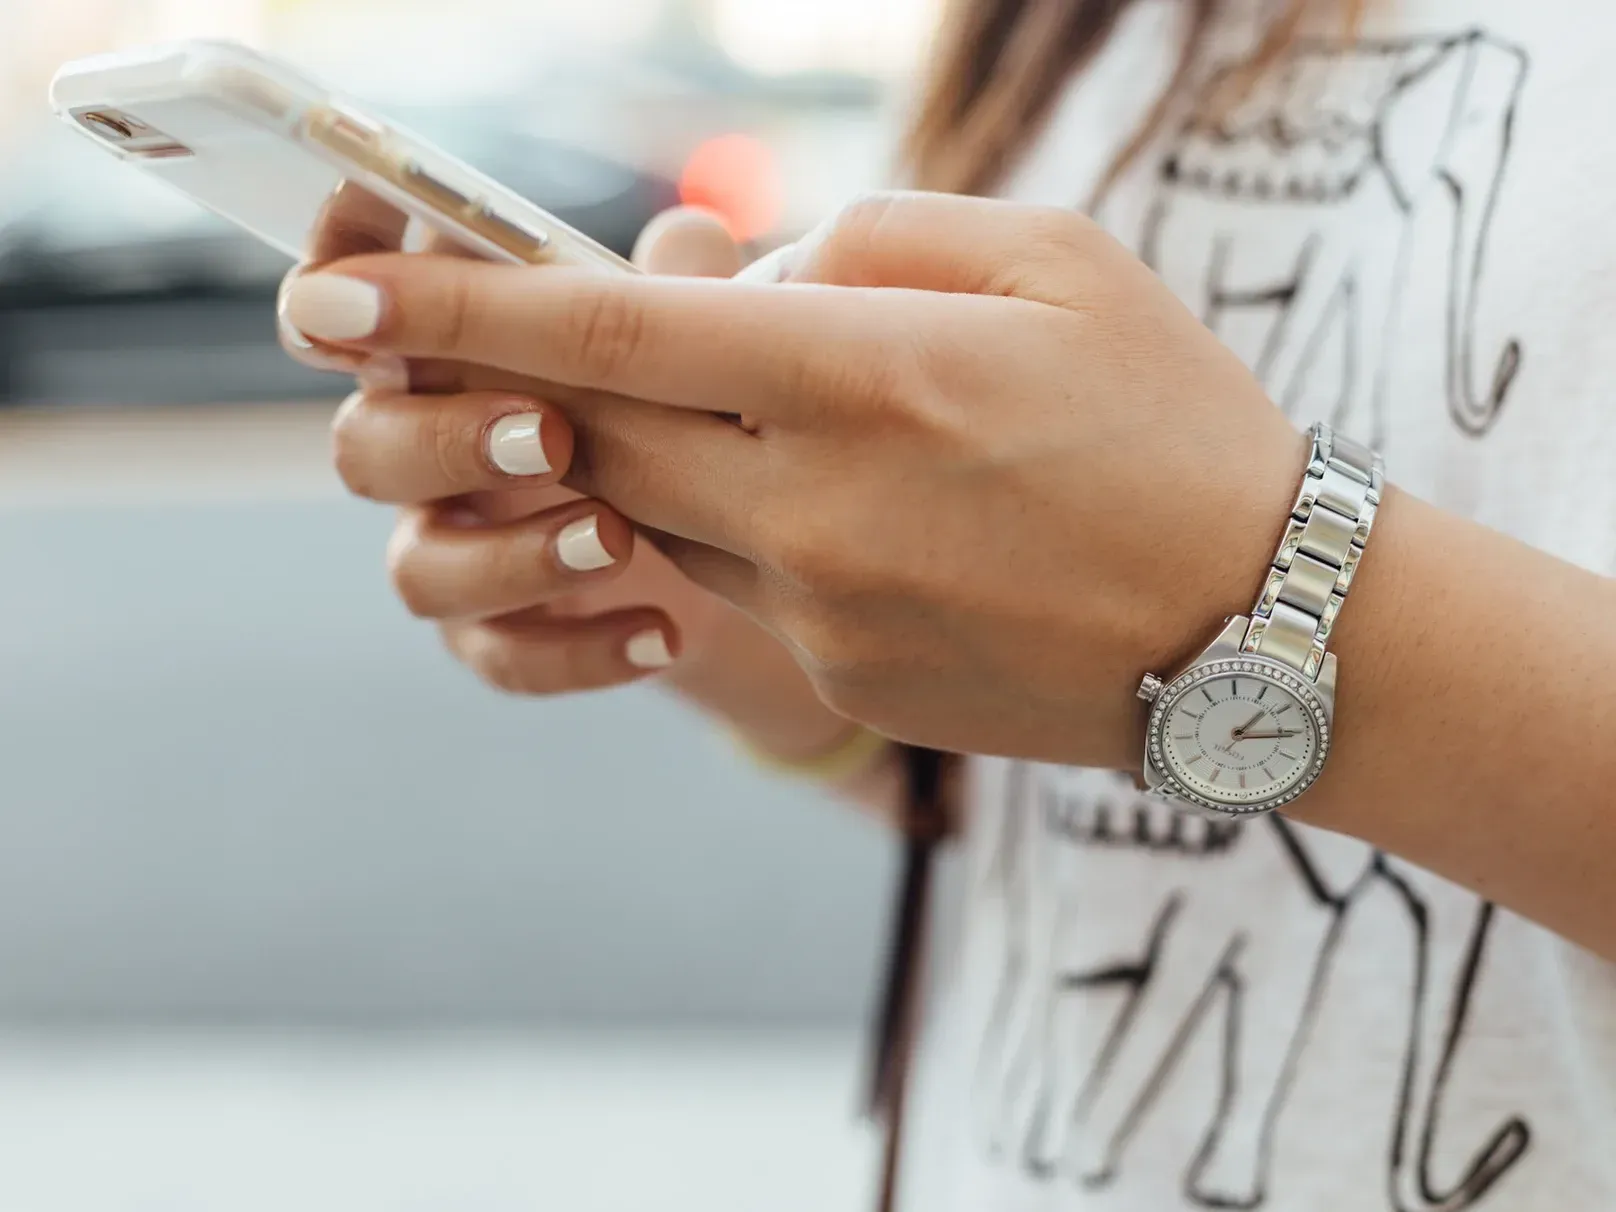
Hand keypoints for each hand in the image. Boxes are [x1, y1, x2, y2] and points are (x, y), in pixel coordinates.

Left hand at [279, 191, 1308, 766]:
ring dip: (675, 450)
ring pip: (664, 512)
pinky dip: (761, 525)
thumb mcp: (1054, 260)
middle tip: (534, 342)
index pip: (611, 333)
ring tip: (802, 415)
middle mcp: (819, 505)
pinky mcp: (843, 677)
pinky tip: (876, 511)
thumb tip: (738, 272)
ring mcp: (823, 611)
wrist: (1264, 630)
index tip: (332, 300)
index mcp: (868, 375)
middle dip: (545, 382)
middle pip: (600, 433)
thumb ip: (871, 238)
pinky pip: (745, 584)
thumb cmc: (1175, 420)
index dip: (458, 309)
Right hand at [281, 197, 745, 692]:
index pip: (351, 302)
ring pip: (418, 569)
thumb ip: (680, 287)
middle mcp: (427, 446)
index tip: (365, 267)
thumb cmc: (686, 404)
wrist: (738, 546)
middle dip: (446, 438)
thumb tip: (691, 238)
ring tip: (618, 539)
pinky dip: (579, 650)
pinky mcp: (499, 632)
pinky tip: (662, 631)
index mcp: (448, 350)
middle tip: (551, 434)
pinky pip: (501, 656)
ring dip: (510, 555)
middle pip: (364, 446)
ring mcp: (455, 545)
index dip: (337, 271)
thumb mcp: (695, 339)